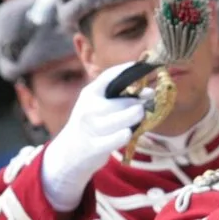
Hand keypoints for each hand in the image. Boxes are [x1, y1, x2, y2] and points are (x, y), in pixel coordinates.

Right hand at [39, 67, 146, 212]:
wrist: (69, 152)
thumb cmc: (91, 125)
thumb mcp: (96, 106)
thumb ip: (119, 98)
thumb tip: (150, 93)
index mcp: (90, 93)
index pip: (110, 76)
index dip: (128, 70)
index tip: (145, 67)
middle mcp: (89, 108)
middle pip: (126, 102)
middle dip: (139, 105)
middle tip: (140, 110)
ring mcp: (92, 127)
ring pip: (128, 118)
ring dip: (136, 120)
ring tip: (132, 123)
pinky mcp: (95, 146)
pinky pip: (123, 136)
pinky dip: (128, 134)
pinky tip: (124, 135)